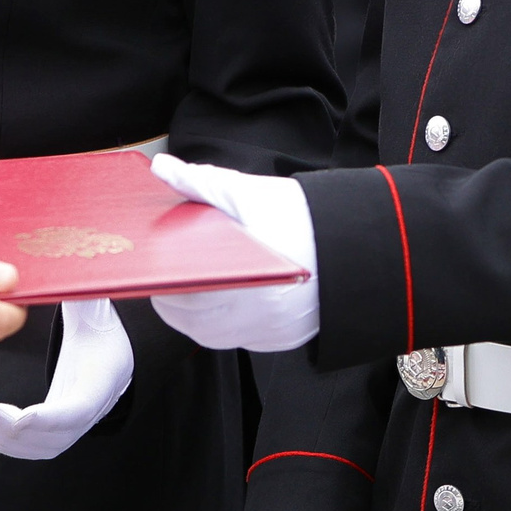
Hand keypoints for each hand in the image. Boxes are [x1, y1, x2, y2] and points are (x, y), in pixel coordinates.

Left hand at [0, 298, 134, 460]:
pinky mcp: (64, 423)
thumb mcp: (91, 300)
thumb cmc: (99, 316)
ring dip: (7, 440)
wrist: (115, 336)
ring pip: (46, 446)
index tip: (22, 418)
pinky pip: (39, 444)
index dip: (52, 417)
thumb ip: (77, 291)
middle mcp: (97, 402)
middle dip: (17, 432)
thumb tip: (59, 273)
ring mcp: (81, 418)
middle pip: (58, 435)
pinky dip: (10, 442)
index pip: (81, 407)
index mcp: (106, 370)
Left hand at [147, 155, 319, 352]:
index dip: (162, 280)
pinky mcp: (283, 341)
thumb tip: (163, 170)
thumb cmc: (302, 217)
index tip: (155, 266)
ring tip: (192, 287)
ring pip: (212, 335)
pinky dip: (225, 323)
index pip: (181, 290)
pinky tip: (224, 299)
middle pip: (191, 317)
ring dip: (194, 314)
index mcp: (243, 275)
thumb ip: (200, 183)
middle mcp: (257, 313)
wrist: (355, 242)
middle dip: (174, 296)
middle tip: (169, 274)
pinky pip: (240, 339)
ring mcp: (271, 331)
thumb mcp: (248, 192)